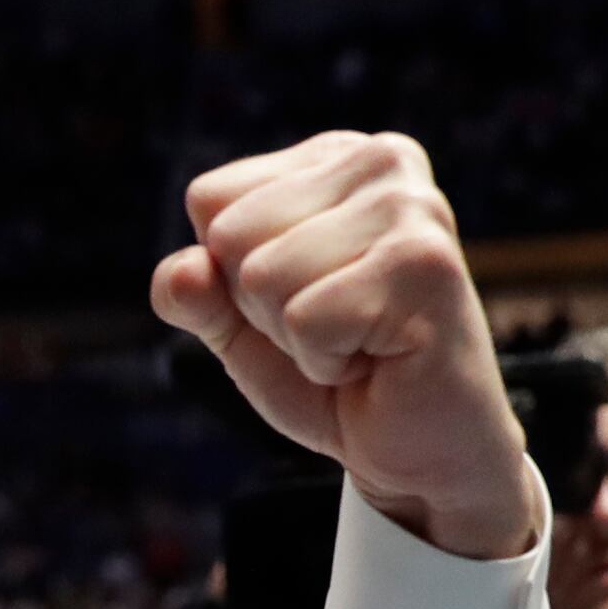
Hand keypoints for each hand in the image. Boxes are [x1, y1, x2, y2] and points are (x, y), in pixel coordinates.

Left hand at [150, 131, 540, 559]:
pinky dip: (326, 362)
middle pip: (230, 235)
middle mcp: (382, 162)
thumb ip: (194, 292)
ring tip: (359, 343)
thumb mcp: (240, 327)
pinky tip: (378, 360)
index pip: (209, 200)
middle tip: (335, 328)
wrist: (424, 453)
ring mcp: (411, 208)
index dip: (232, 273)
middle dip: (263, 307)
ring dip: (297, 337)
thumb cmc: (337, 375)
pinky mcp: (425, 265)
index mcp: (335, 155)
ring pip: (262, 277)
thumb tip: (182, 271)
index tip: (304, 297)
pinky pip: (305, 321)